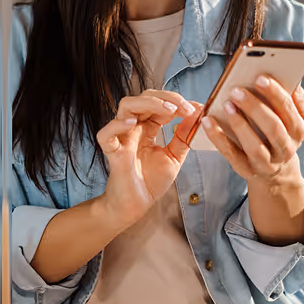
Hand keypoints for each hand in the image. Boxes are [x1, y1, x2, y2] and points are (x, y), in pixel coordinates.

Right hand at [98, 90, 201, 227]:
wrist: (137, 205)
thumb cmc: (151, 181)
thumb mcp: (174, 156)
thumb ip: (183, 136)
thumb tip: (197, 114)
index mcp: (147, 127)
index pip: (158, 104)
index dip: (176, 102)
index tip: (196, 108)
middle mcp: (133, 128)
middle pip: (143, 98)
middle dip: (166, 98)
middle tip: (185, 107)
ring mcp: (121, 137)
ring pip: (126, 107)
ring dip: (148, 103)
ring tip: (168, 110)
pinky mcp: (112, 152)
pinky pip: (106, 134)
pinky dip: (116, 125)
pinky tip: (132, 123)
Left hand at [201, 76, 303, 187]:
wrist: (275, 170)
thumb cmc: (276, 133)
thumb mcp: (288, 118)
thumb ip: (288, 99)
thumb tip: (284, 77)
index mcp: (298, 129)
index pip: (291, 110)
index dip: (276, 93)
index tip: (260, 77)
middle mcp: (286, 148)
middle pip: (274, 127)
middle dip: (255, 107)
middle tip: (236, 90)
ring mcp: (267, 162)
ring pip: (255, 145)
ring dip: (239, 124)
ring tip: (226, 105)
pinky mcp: (247, 170)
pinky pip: (231, 154)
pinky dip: (218, 137)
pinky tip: (208, 121)